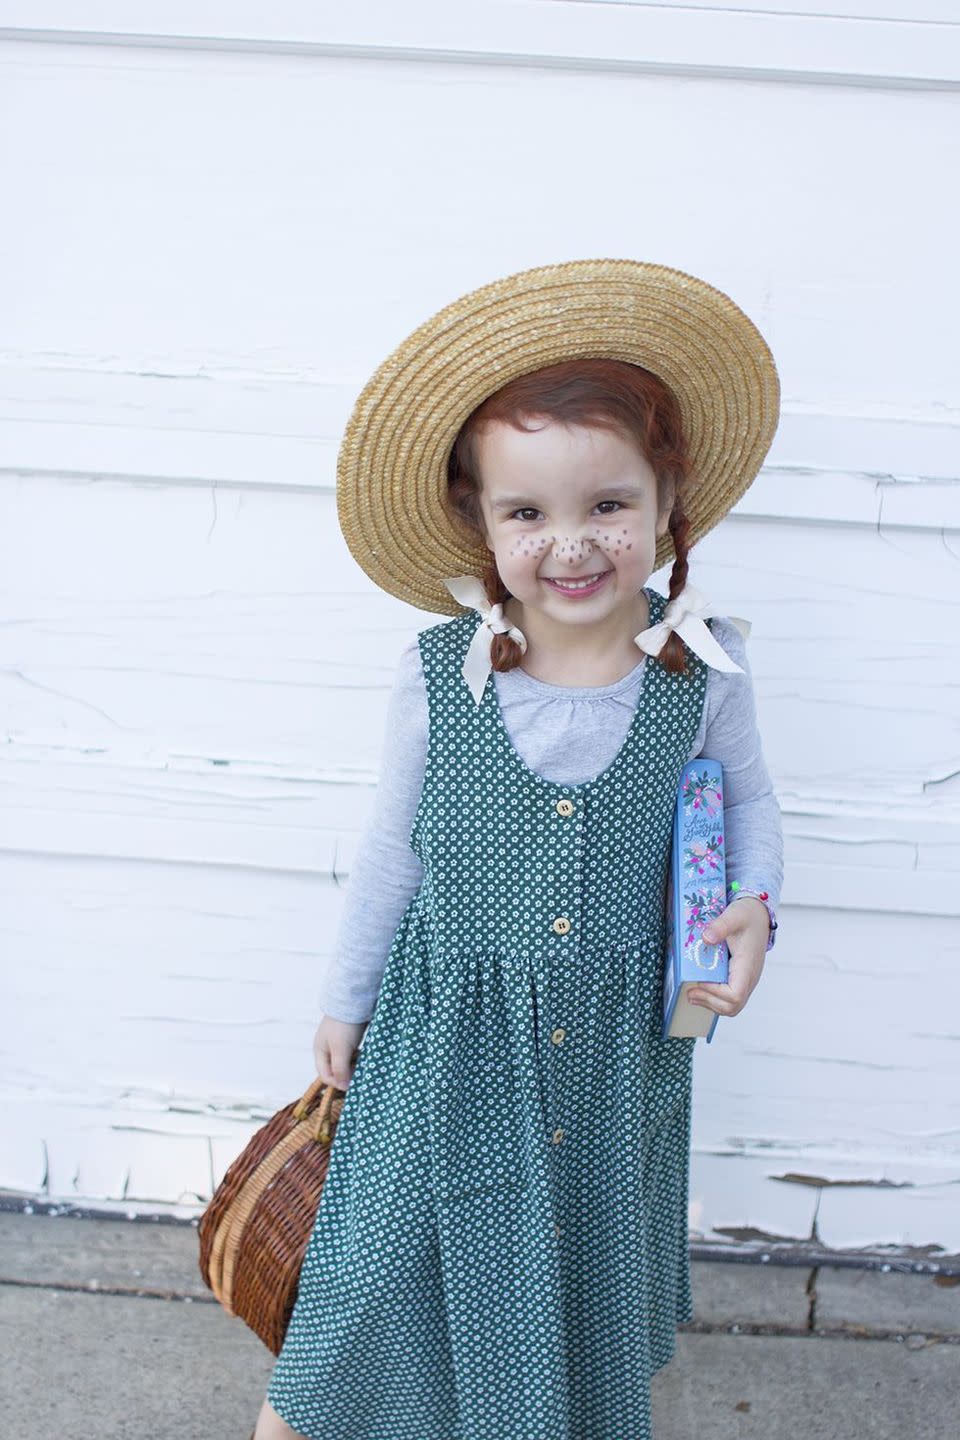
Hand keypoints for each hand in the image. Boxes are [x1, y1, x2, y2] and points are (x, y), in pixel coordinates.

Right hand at [313, 1014, 367, 1091]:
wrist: (353, 1000)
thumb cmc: (343, 1026)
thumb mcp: (340, 1049)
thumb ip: (340, 1069)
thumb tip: (343, 1087)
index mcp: (320, 1051)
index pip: (326, 1076)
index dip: (338, 1083)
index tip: (352, 1086)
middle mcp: (327, 1048)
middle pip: (335, 1070)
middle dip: (346, 1076)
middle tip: (359, 1079)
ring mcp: (337, 1043)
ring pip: (345, 1062)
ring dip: (353, 1068)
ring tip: (363, 1070)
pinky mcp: (348, 1038)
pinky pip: (352, 1054)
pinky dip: (358, 1059)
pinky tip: (365, 1059)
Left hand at [685, 897, 768, 1018]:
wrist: (758, 915)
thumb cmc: (748, 915)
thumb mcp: (734, 915)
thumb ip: (721, 925)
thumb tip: (706, 938)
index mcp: (747, 966)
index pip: (735, 994)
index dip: (715, 992)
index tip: (701, 980)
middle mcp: (749, 978)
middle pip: (733, 1006)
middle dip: (709, 1002)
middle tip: (690, 992)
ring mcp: (746, 980)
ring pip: (731, 1006)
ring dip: (711, 1003)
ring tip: (692, 994)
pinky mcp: (741, 978)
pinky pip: (730, 998)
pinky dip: (715, 998)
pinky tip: (701, 990)